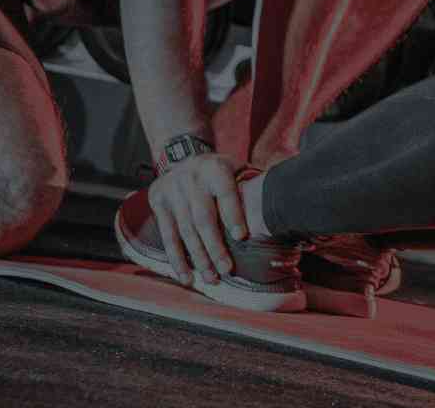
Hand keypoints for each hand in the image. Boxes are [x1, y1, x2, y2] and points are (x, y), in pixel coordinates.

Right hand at [146, 152, 248, 286]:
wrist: (181, 157)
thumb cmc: (218, 171)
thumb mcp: (236, 168)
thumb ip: (251, 185)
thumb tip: (276, 208)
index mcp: (215, 169)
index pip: (225, 194)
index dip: (233, 215)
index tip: (241, 236)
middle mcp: (191, 179)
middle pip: (203, 218)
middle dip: (215, 247)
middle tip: (226, 270)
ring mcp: (172, 190)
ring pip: (185, 230)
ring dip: (198, 258)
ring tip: (210, 278)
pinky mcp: (158, 202)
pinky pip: (167, 235)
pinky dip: (176, 258)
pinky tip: (186, 275)